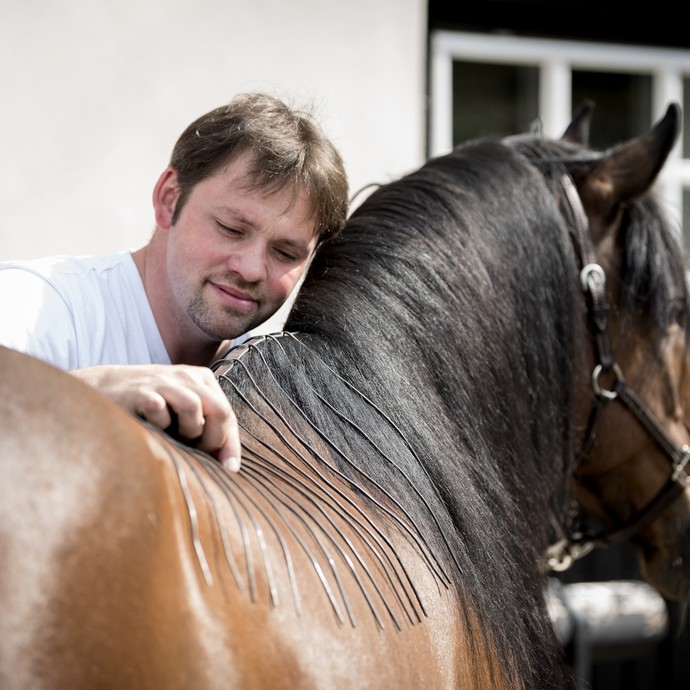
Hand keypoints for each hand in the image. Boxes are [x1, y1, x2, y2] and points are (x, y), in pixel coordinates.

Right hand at [72, 364, 240, 470]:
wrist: (104, 388)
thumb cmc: (150, 407)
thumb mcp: (183, 414)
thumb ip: (206, 431)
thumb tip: (230, 466)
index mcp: (202, 380)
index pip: (227, 414)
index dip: (231, 444)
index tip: (230, 469)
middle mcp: (187, 376)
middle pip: (219, 411)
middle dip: (214, 440)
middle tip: (200, 455)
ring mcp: (163, 381)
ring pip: (193, 407)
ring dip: (188, 430)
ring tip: (174, 437)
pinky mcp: (140, 391)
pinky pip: (160, 410)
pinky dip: (160, 424)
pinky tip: (152, 427)